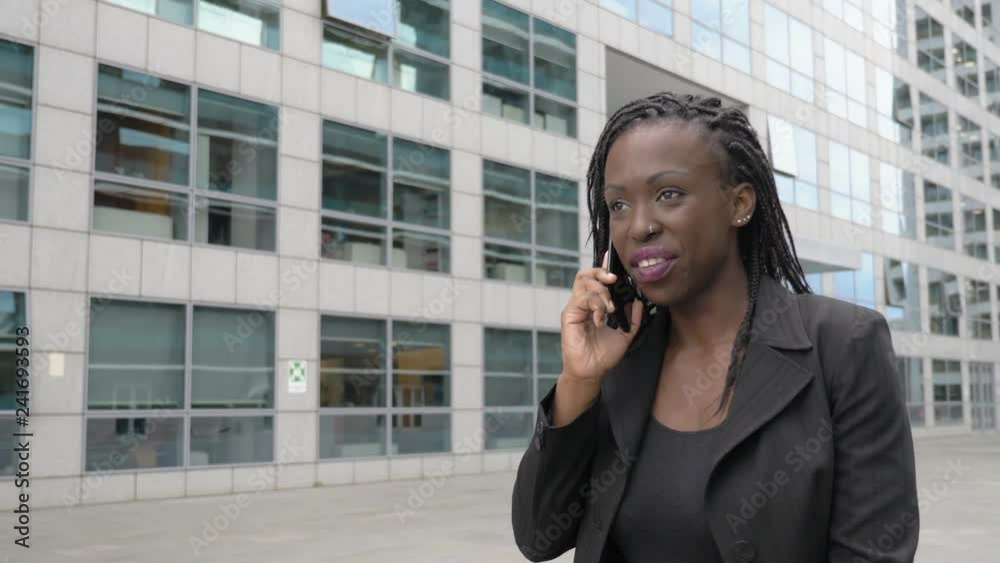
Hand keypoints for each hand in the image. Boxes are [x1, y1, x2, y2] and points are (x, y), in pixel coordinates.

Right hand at [560, 251, 644, 383]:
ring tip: (610, 308)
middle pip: (585, 274)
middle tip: (613, 278)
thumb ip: (633, 318)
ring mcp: (575, 308)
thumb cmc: (604, 354)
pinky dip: (595, 305)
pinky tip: (600, 319)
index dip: (603, 267)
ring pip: (584, 282)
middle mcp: (583, 303)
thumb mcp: (626, 334)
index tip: (611, 258)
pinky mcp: (569, 315)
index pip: (596, 279)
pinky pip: (582, 299)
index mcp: (594, 305)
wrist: (592, 371)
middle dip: (600, 272)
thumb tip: (639, 301)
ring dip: (601, 291)